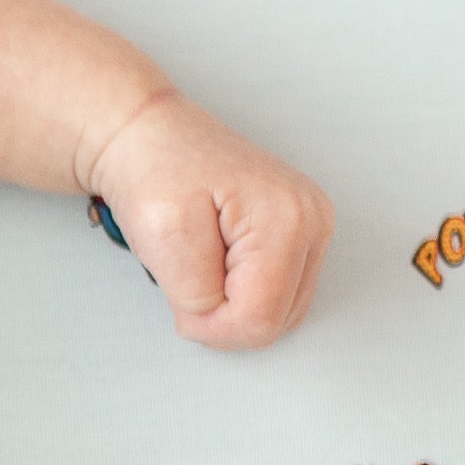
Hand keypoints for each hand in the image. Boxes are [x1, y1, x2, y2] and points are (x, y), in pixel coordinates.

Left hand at [87, 83, 331, 350]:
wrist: (150, 139)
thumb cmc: (154, 172)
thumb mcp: (162, 236)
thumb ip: (196, 294)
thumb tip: (219, 325)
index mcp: (288, 220)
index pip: (260, 319)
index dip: (209, 324)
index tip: (177, 289)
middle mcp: (313, 222)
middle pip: (276, 321)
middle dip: (222, 314)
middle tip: (186, 271)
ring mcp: (312, 228)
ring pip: (279, 314)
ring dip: (231, 304)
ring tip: (203, 261)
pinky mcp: (301, 236)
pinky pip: (276, 296)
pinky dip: (240, 294)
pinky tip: (219, 262)